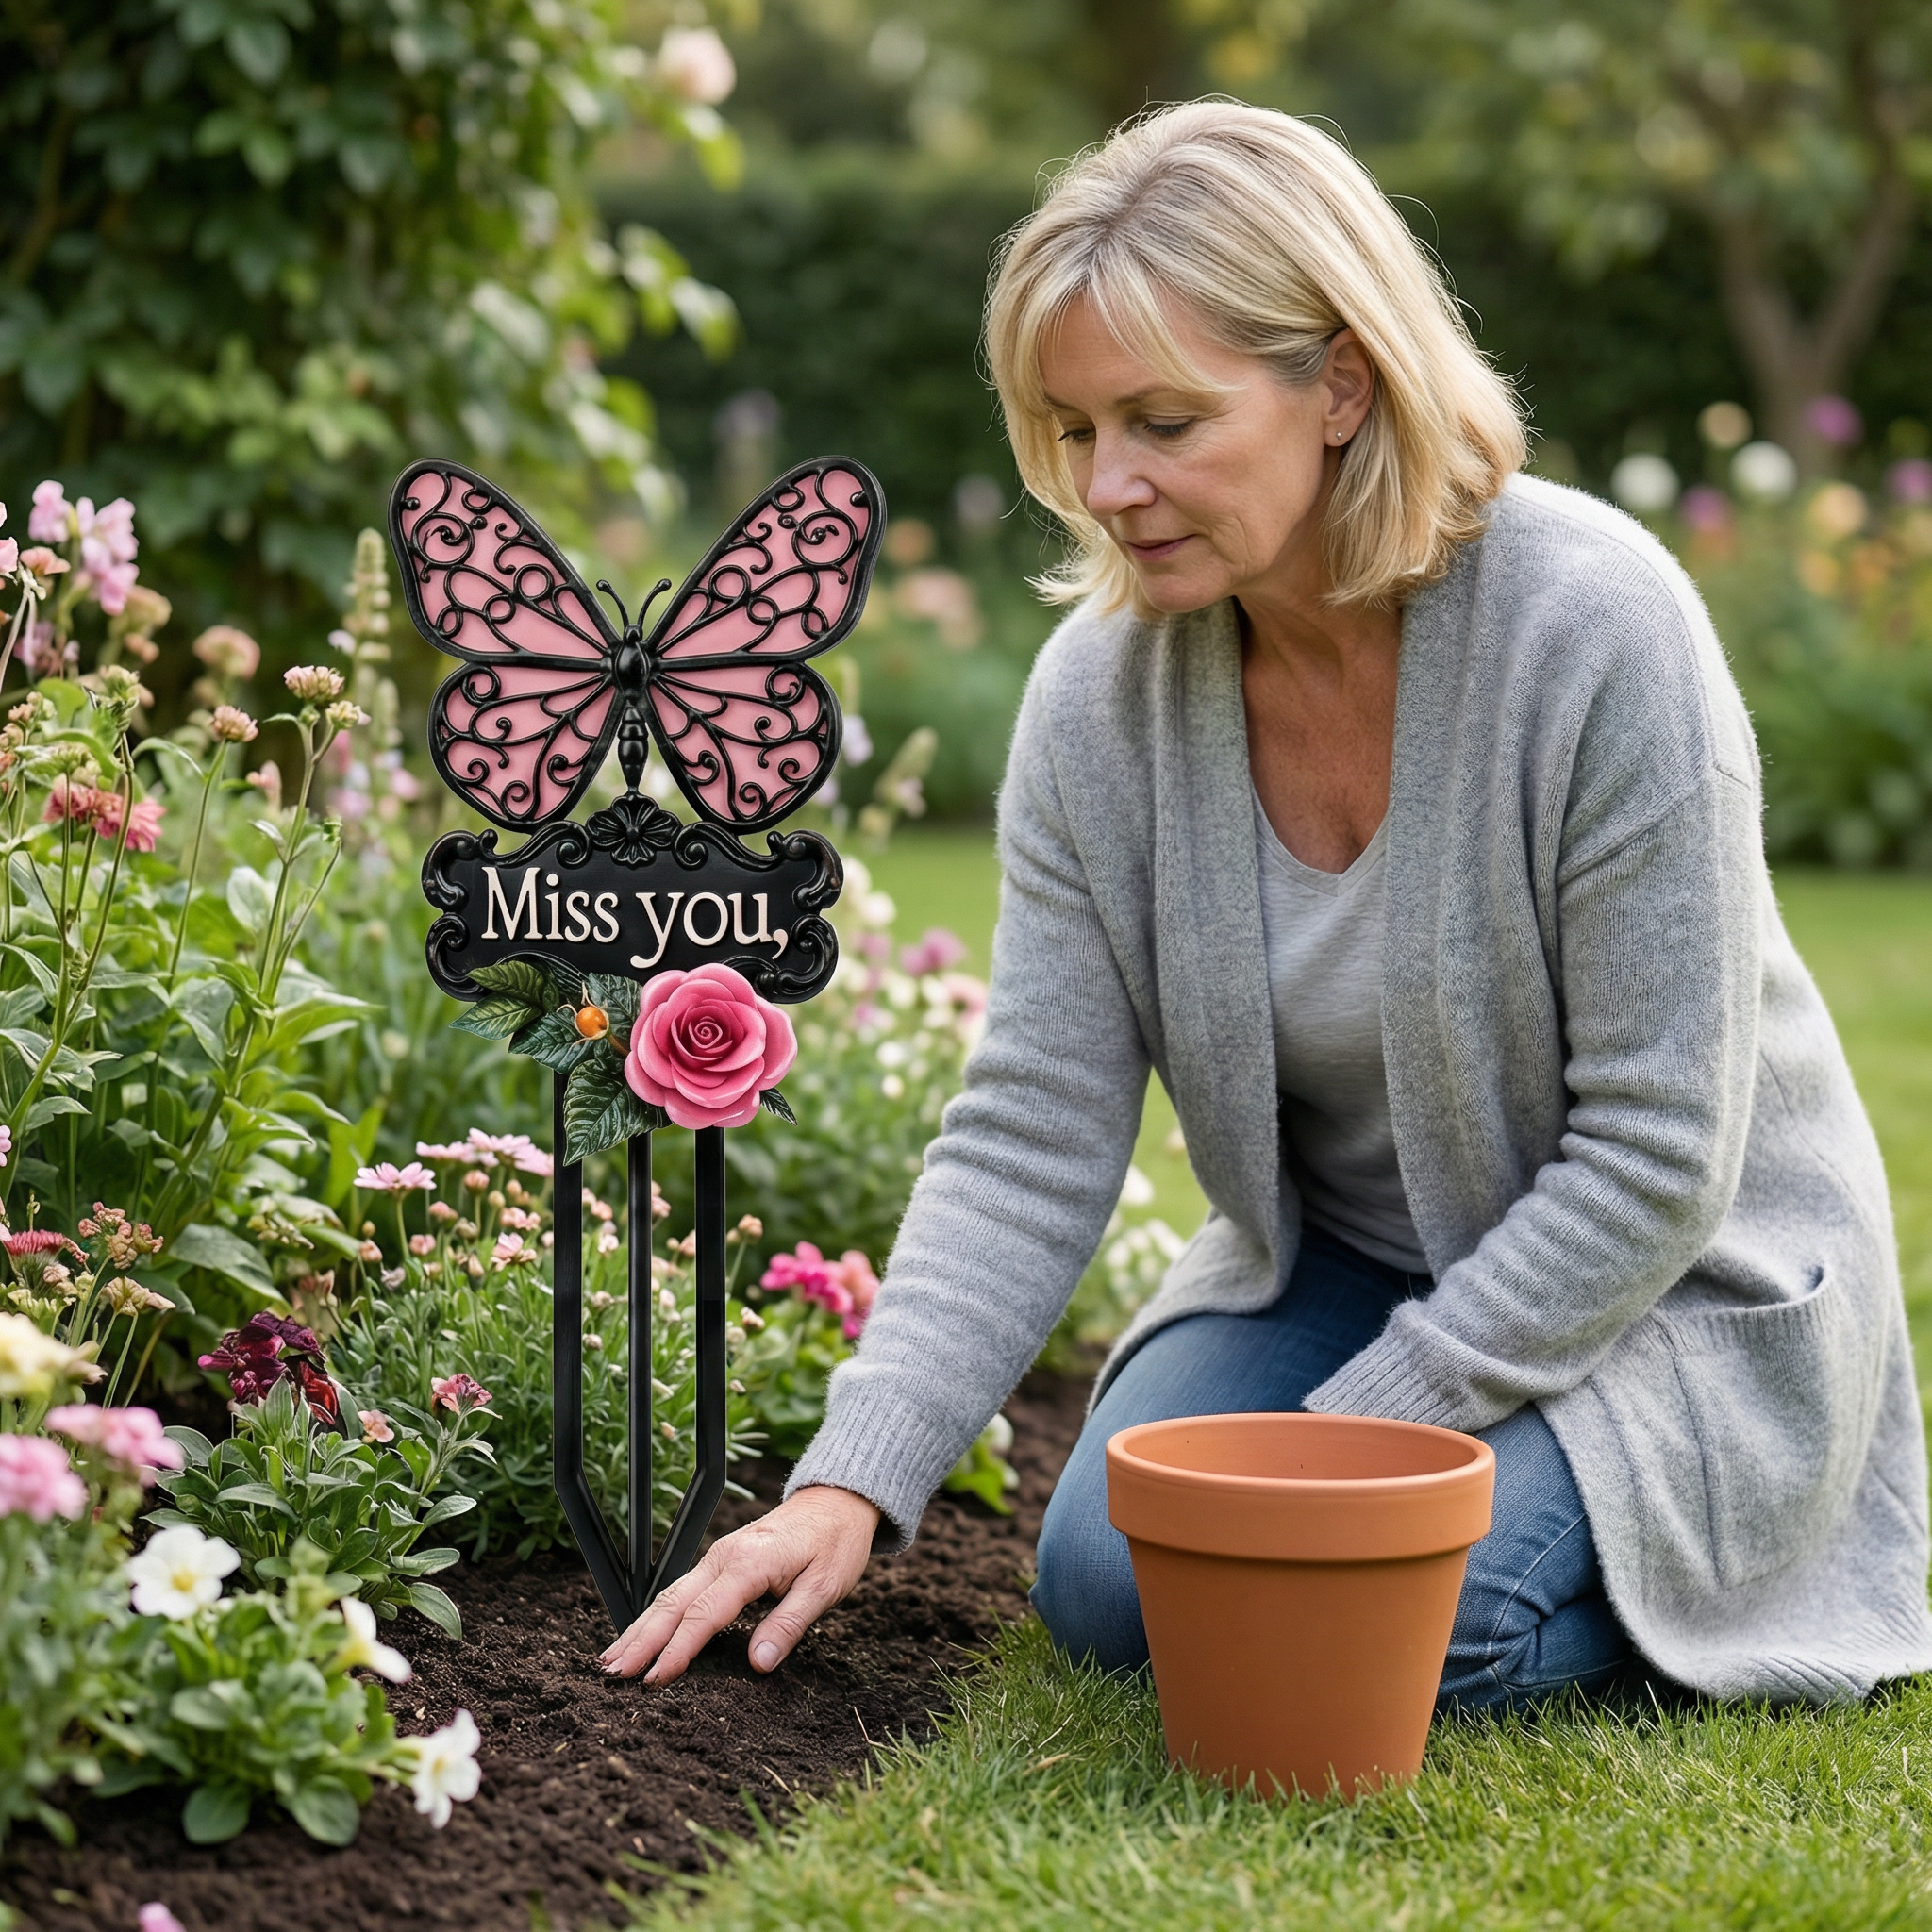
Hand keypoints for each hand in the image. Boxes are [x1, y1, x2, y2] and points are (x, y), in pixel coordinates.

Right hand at [598, 1484, 880, 1684]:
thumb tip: (758, 1663)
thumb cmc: (835, 1543)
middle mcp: (724, 1557)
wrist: (837, 1502)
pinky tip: (644, 1634)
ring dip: (640, 1628)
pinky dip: (658, 1615)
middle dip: (640, 1640)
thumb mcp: (826, 1586)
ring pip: (671, 1595)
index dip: (677, 1651)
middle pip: (673, 1603)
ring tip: (611, 1661)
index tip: (653, 1681)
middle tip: (610, 1675)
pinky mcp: (721, 1560)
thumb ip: (790, 1624)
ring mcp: (719, 1556)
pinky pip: (682, 1590)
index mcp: (749, 1564)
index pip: (704, 1614)